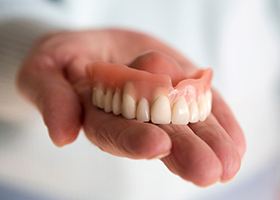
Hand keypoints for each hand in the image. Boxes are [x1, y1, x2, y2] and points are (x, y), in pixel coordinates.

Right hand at [17, 29, 245, 185]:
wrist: (93, 48)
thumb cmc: (62, 59)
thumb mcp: (44, 70)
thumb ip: (52, 98)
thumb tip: (62, 134)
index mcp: (96, 116)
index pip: (112, 132)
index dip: (131, 140)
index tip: (156, 145)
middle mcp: (131, 115)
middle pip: (155, 135)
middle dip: (181, 152)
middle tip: (207, 171)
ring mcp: (158, 102)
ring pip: (183, 126)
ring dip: (207, 143)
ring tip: (227, 162)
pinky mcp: (178, 87)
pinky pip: (200, 105)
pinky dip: (218, 121)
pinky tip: (234, 142)